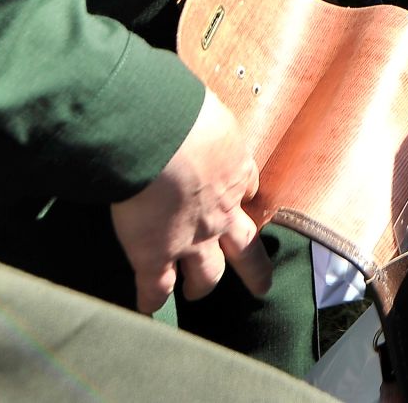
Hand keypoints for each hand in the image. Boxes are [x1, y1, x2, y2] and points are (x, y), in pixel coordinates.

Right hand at [109, 95, 270, 312]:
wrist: (160, 134)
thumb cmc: (181, 109)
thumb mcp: (204, 107)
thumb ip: (199, 114)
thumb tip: (180, 98)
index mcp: (234, 170)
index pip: (246, 189)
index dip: (244, 198)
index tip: (244, 201)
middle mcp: (220, 211)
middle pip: (245, 247)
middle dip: (253, 267)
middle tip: (261, 285)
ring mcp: (190, 238)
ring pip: (206, 275)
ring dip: (201, 285)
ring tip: (196, 293)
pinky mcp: (155, 255)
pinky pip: (155, 289)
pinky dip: (149, 300)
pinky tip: (146, 309)